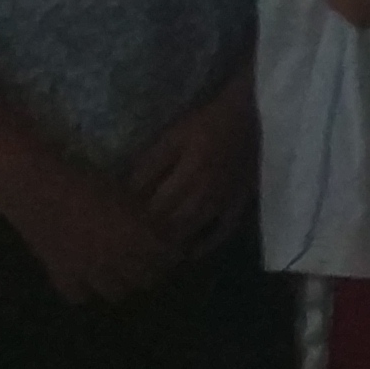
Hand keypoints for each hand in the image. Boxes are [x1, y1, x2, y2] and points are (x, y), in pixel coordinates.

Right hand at [8, 161, 178, 304]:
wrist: (37, 187)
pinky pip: (79, 296)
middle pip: (145, 280)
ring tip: (119, 272)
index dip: (170, 255)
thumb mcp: (125, 195)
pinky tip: (85, 278)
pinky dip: (84, 289)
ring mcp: (88, 271)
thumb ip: (144, 218)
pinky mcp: (61, 275)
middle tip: (147, 262)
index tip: (169, 250)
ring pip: (116, 293)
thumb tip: (160, 232)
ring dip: (121, 283)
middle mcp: (117, 259)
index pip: (167, 258)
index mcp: (137, 236)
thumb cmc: (85, 181)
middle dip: (151, 272)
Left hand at [125, 88, 257, 246]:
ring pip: (194, 230)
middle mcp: (207, 192)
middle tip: (130, 244)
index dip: (134, 219)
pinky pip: (224, 231)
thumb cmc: (207, 122)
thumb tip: (126, 190)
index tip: (117, 226)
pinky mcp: (240, 203)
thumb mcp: (174, 136)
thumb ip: (151, 163)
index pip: (154, 206)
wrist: (252, 115)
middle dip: (150, 234)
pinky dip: (206, 244)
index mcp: (189, 172)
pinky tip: (191, 253)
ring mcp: (226, 201)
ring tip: (153, 251)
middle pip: (172, 223)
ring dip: (172, 242)